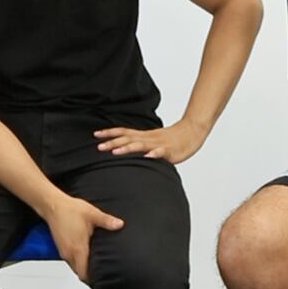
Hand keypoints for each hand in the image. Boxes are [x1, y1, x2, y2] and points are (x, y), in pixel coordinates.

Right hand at [43, 195, 124, 282]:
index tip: (101, 275)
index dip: (92, 278)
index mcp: (78, 248)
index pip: (84, 273)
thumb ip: (106, 221)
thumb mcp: (92, 214)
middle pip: (79, 272)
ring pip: (74, 266)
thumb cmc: (70, 210)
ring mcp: (63, 251)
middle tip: (100, 268)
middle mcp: (69, 253)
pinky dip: (77, 260)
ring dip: (82, 266)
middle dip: (89, 273)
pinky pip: (69, 260)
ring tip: (93, 260)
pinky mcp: (60, 247)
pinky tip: (83, 252)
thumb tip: (119, 225)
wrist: (53, 205)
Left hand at [93, 119, 207, 163]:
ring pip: (141, 145)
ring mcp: (159, 144)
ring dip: (128, 148)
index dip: (110, 133)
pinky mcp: (170, 151)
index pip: (124, 132)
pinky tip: (149, 156)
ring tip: (116, 151)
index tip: (95, 134)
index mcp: (144, 136)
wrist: (192, 131)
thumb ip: (139, 144)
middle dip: (113, 142)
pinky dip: (155, 154)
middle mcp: (148, 138)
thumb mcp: (152, 140)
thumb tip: (123, 148)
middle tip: (99, 147)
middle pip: (128, 138)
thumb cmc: (171, 138)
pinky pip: (162, 152)